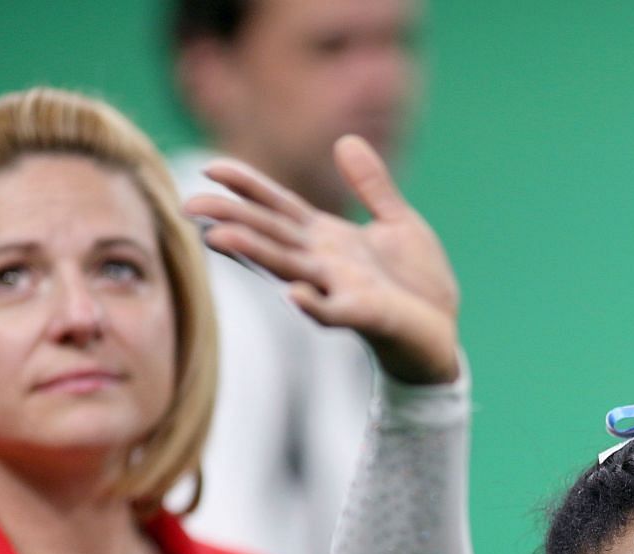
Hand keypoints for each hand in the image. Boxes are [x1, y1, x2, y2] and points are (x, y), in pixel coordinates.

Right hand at [186, 138, 460, 385]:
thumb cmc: (417, 283)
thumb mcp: (399, 222)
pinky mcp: (365, 316)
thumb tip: (346, 140)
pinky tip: (294, 294)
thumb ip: (372, 185)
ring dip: (256, 254)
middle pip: (270, 235)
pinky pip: (333, 312)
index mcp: (328, 239)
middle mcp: (324, 263)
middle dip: (232, 220)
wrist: (444, 333)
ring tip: (219, 238)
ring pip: (289, 269)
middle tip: (189, 205)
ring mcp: (340, 290)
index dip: (248, 187)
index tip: (211, 168)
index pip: (279, 208)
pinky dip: (314, 305)